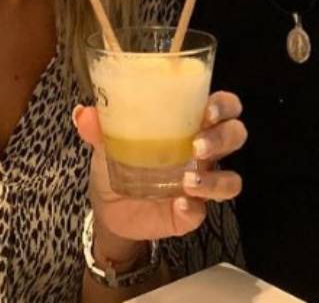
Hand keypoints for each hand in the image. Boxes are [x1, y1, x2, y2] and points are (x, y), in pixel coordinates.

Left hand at [73, 91, 245, 262]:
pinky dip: (193, 209)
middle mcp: (202, 151)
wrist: (107, 207)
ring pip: (231, 180)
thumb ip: (98, 125)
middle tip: (197, 144)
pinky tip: (178, 205)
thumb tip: (83, 112)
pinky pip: (203, 212)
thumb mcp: (106, 139)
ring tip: (187, 181)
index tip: (209, 107)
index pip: (224, 105)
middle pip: (235, 136)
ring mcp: (201, 183)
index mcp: (188, 123)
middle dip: (223, 137)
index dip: (225, 104)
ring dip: (215, 179)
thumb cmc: (118, 160)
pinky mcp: (190, 214)